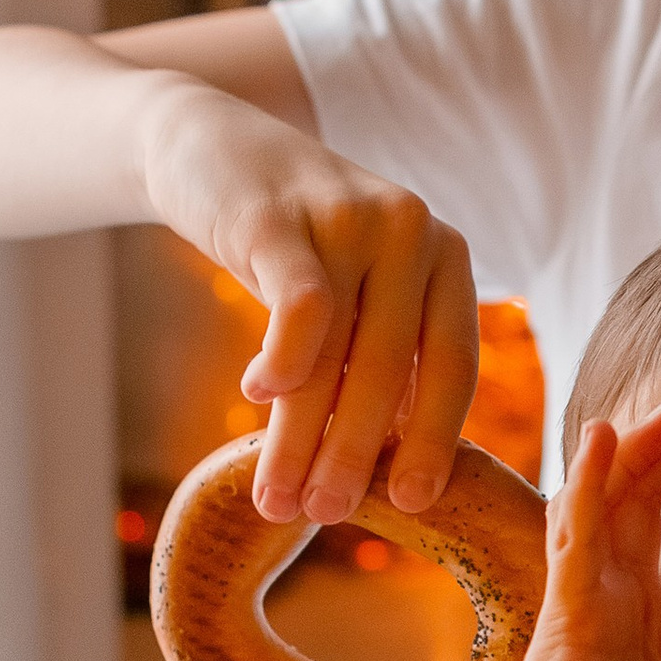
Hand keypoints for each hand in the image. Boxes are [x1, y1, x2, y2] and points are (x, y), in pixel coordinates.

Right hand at [138, 80, 478, 522]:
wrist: (205, 144)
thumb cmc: (287, 242)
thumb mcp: (350, 290)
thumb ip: (375, 357)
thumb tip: (388, 467)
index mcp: (443, 257)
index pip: (455, 363)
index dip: (436, 438)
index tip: (414, 504)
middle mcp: (411, 233)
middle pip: (392, 369)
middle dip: (356, 454)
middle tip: (324, 515)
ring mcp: (350, 218)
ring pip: (337, 352)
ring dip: (304, 435)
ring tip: (278, 497)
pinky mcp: (283, 216)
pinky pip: (299, 306)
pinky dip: (283, 362)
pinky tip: (254, 401)